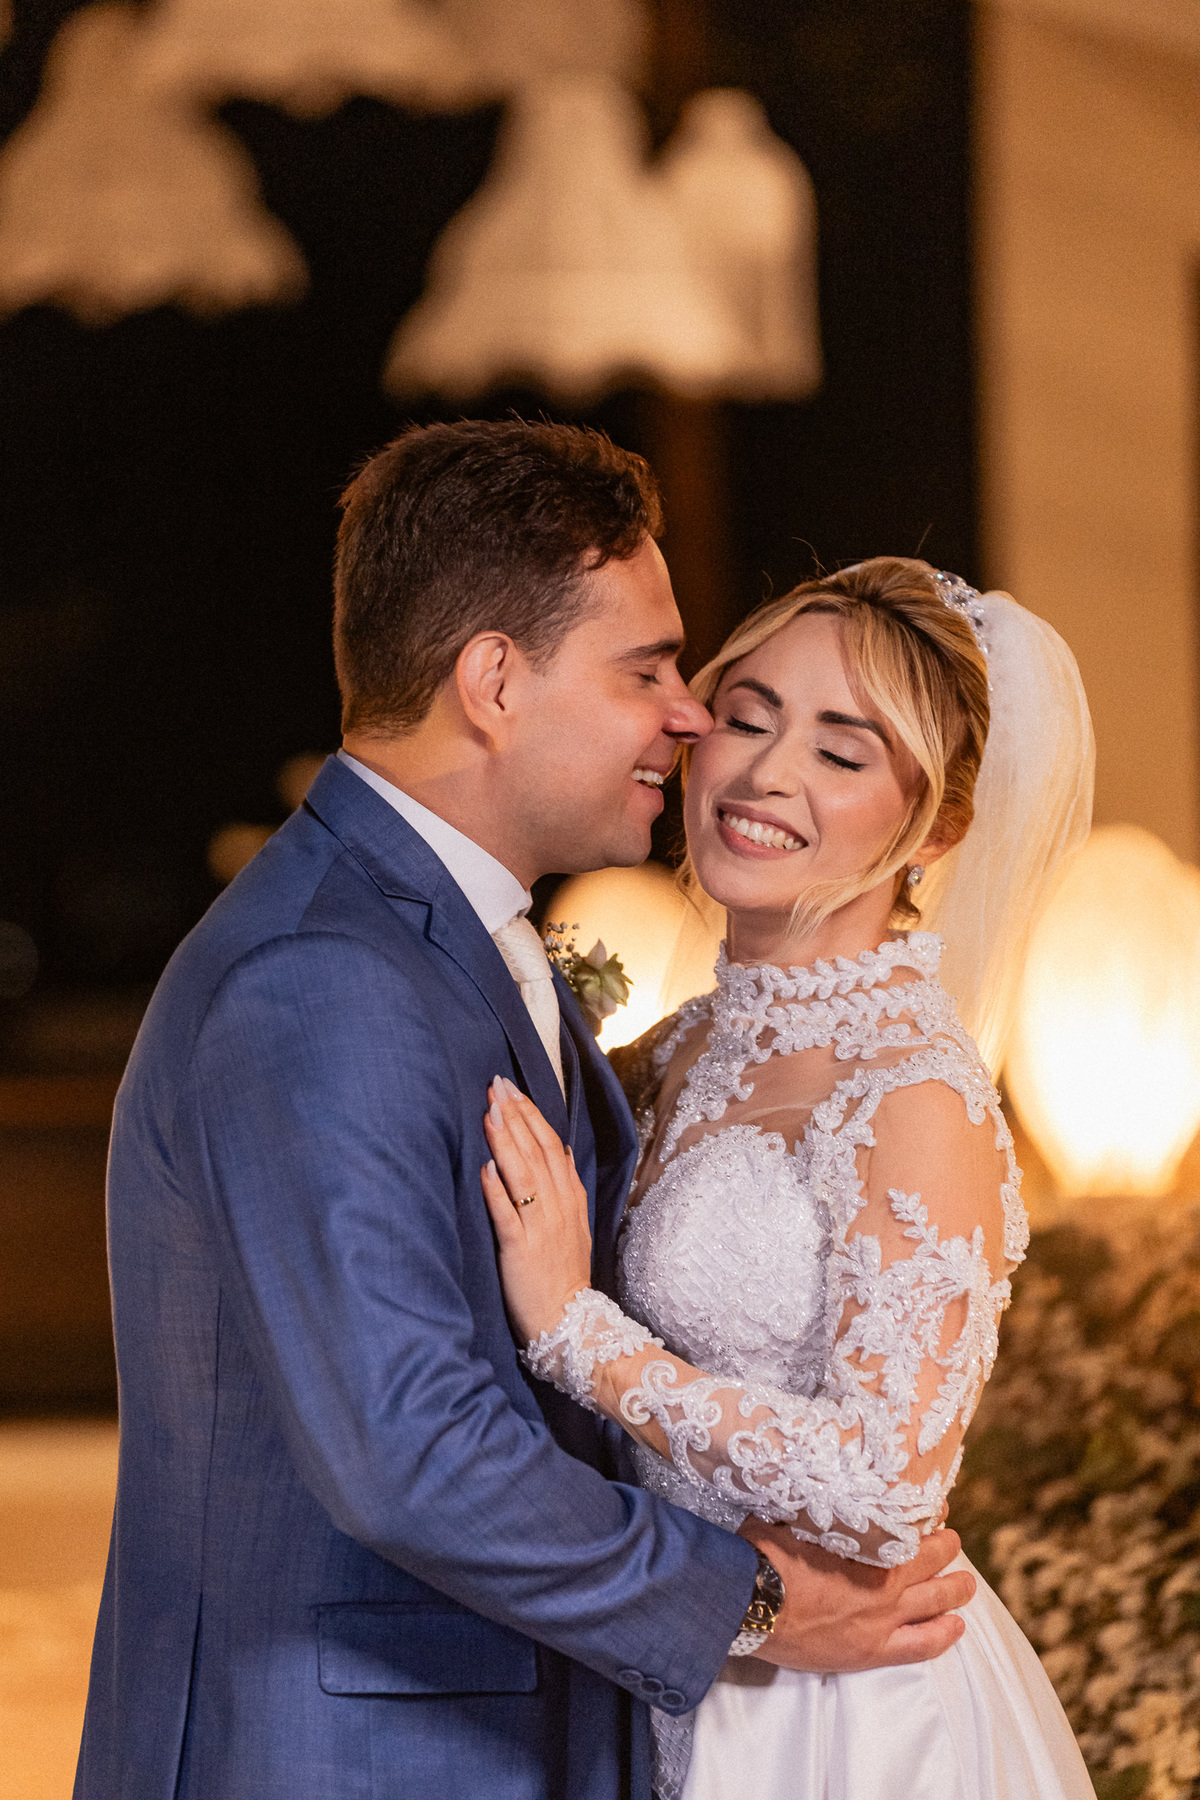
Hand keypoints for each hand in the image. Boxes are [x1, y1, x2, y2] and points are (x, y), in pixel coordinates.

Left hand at [482, 1077, 593, 1343]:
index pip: (550, 1145)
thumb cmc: (563, 1274)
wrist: (569, 1323)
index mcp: (569, 1198)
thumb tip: (557, 1148)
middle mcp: (557, 1207)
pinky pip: (508, 1216)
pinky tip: (485, 1168)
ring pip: (523, 1175)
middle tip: (496, 1084)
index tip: (511, 1088)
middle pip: (536, 1151)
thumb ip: (565, 1187)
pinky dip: (497, 1191)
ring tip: (490, 1112)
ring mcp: (541, 1228)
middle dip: (515, 1115)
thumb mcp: (574, 1224)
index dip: (530, 1114)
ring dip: (506, 1142)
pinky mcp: (521, 1251)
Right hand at [738, 1519, 974, 1671]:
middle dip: (946, 1549)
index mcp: (868, 1545)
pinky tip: (957, 1627)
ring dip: (955, 1590)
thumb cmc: (765, 1556)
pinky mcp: (871, 1651)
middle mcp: (884, 1581)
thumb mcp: (791, 1516)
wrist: (750, 1605)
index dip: (927, 1518)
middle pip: (931, 1563)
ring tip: (967, 1584)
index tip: (935, 1509)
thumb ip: (815, 1507)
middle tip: (953, 1541)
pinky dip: (943, 1634)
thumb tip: (814, 1484)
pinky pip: (922, 1646)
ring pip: (936, 1603)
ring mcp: (882, 1619)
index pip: (912, 1528)